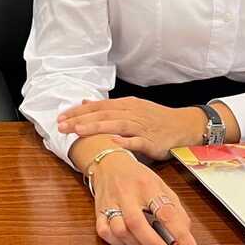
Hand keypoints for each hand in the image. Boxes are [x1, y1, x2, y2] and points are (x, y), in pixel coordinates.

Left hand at [58, 97, 203, 159]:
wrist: (184, 125)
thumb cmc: (155, 119)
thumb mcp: (131, 108)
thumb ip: (107, 107)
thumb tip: (85, 103)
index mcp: (125, 105)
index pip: (97, 106)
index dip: (78, 112)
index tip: (60, 118)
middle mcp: (131, 112)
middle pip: (103, 114)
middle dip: (80, 120)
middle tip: (61, 126)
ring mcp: (142, 126)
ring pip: (116, 125)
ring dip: (97, 127)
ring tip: (79, 131)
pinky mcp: (152, 140)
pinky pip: (137, 140)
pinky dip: (125, 140)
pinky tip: (112, 142)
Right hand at [89, 150, 199, 244]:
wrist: (108, 163)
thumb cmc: (138, 177)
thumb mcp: (162, 186)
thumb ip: (175, 210)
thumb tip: (186, 236)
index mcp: (148, 186)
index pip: (167, 212)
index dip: (181, 235)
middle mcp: (127, 194)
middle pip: (138, 224)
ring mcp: (110, 202)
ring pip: (120, 230)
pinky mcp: (98, 211)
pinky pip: (104, 232)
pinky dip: (117, 242)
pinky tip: (127, 241)